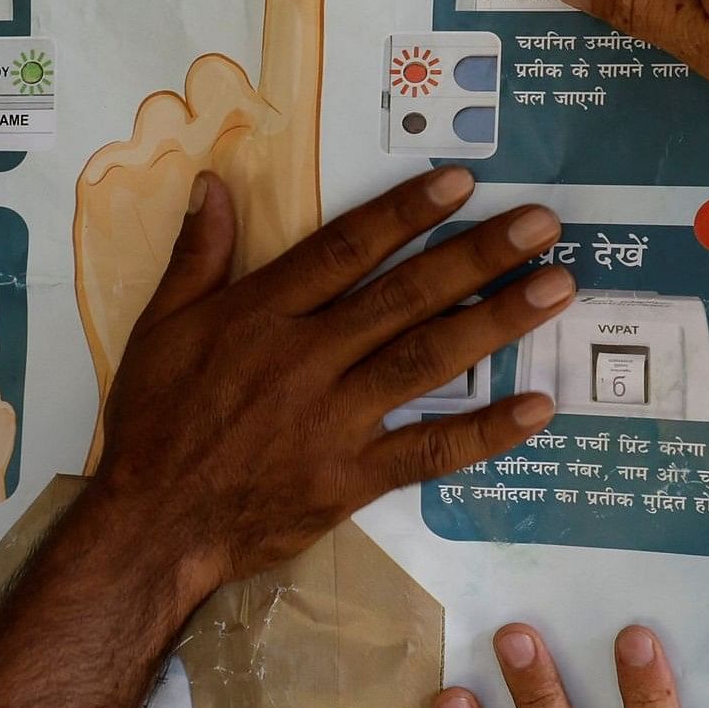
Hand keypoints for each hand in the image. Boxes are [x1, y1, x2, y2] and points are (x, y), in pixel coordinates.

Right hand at [78, 168, 570, 611]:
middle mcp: (304, 359)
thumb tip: (214, 183)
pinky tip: (537, 407)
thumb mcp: (157, 328)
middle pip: (404, 296)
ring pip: (427, 360)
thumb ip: (196, 256)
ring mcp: (332, 420)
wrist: (153, 525)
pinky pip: (427, 451)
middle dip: (477, 255)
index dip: (404, 213)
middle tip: (542, 225)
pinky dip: (485, 431)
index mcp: (258, 316)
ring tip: (556, 288)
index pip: (344, 250)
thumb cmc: (152, 423)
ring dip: (497, 321)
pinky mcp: (350, 478)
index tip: (460, 182)